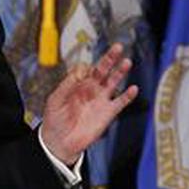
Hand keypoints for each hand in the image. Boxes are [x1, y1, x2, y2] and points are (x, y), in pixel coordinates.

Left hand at [40, 43, 138, 164]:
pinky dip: (128, 96)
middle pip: (102, 70)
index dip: (85, 67)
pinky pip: (120, 102)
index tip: (83, 71)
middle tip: (117, 47)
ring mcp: (100, 100)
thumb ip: (66, 85)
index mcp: (76, 85)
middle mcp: (90, 89)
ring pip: (113, 82)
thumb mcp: (55, 100)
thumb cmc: (55, 120)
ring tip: (126, 62)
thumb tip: (78, 71)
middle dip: (109, 59)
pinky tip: (133, 88)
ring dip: (120, 72)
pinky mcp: (108, 113)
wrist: (60, 142)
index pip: (85, 68)